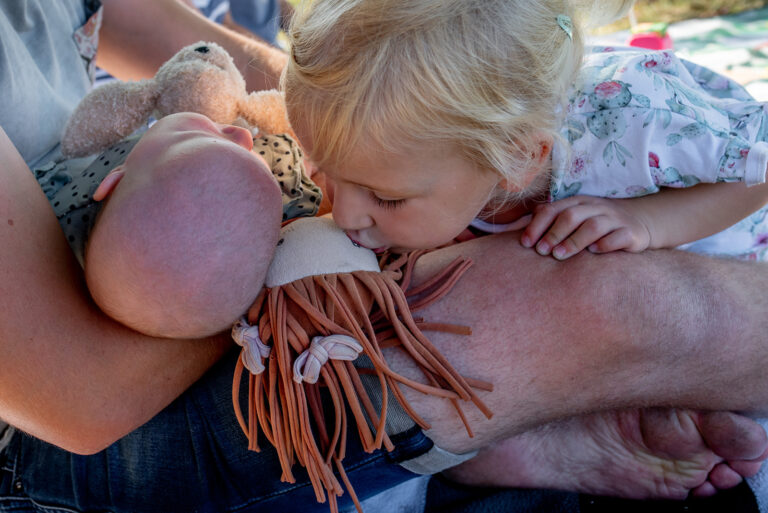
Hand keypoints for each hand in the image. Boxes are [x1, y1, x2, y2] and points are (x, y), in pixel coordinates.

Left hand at [520, 195, 651, 259]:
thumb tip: (513, 230)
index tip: (525, 243)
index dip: (537, 225)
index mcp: (577, 203)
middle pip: (571, 215)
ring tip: (560, 255)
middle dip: (554, 233)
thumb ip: (547, 221)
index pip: (553, 209)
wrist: (640, 221)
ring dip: (574, 241)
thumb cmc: (596, 223)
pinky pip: (619, 237)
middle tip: (541, 252)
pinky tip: (594, 252)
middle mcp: (595, 207)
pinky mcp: (631, 233)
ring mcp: (614, 219)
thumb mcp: (573, 218)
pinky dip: (605, 244)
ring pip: (593, 226)